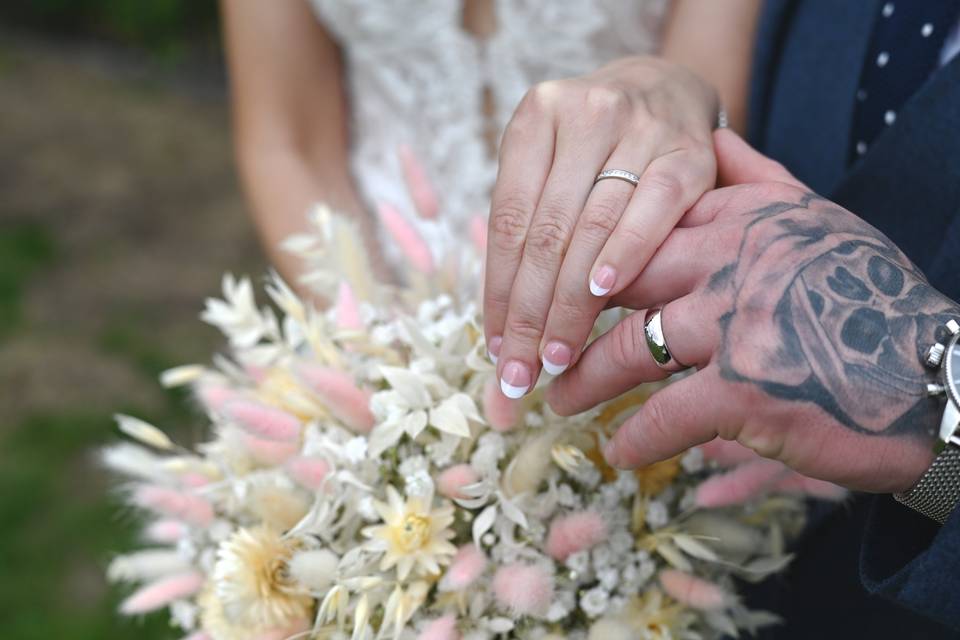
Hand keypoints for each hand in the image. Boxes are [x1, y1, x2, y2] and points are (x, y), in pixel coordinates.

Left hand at [483, 56, 718, 396]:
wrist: (669, 91)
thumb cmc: (596, 147)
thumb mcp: (552, 165)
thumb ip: (529, 232)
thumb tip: (503, 335)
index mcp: (536, 116)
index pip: (507, 221)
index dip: (498, 292)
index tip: (495, 350)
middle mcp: (585, 114)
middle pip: (546, 233)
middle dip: (529, 314)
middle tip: (520, 374)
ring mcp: (640, 129)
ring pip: (591, 230)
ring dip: (570, 304)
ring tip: (555, 357)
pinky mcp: (688, 154)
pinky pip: (650, 214)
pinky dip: (623, 256)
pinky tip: (602, 297)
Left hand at [547, 130, 959, 492]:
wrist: (936, 373)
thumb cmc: (869, 297)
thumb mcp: (820, 218)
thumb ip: (758, 176)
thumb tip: (710, 134)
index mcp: (742, 215)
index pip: (638, 225)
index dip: (587, 256)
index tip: (553, 280)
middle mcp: (731, 259)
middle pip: (618, 283)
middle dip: (566, 316)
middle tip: (536, 341)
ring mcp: (735, 323)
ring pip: (628, 348)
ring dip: (584, 381)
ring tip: (558, 399)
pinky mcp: (745, 390)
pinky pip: (664, 416)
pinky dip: (635, 439)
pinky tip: (618, 453)